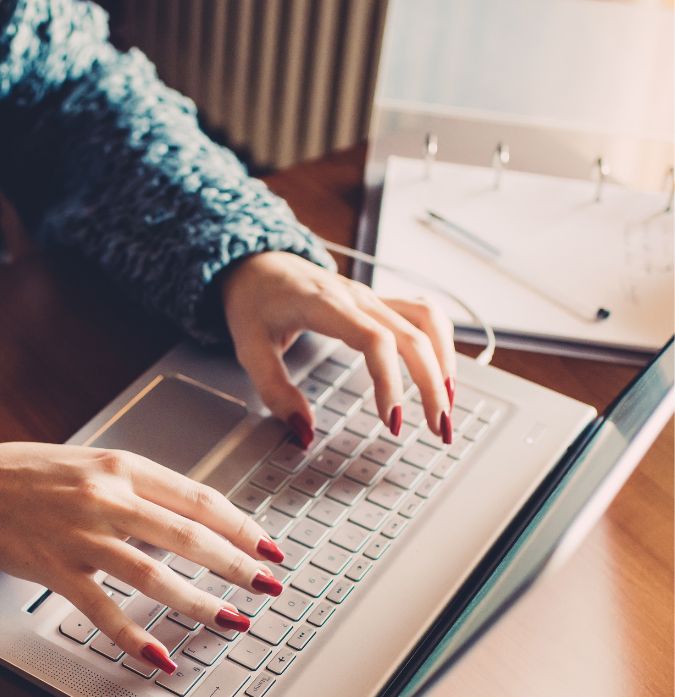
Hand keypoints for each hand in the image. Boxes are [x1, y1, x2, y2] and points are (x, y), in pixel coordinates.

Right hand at [0, 442, 285, 670]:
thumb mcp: (90, 464)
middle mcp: (107, 498)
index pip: (198, 498)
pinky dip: (135, 637)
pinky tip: (159, 657)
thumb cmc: (25, 474)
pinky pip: (104, 610)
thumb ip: (137, 487)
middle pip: (189, 536)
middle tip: (267, 586)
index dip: (240, 525)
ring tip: (231, 621)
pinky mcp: (57, 570)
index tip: (266, 545)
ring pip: (155, 575)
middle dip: (238, 566)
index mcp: (121, 467)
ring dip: (200, 603)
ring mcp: (82, 536)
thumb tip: (188, 517)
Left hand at [221, 251, 457, 445]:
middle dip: (432, 385)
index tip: (392, 421)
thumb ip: (275, 393)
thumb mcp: (249, 350)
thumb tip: (305, 432)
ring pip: (428, 321)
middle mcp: (357, 297)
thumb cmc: (253, 303)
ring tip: (448, 404)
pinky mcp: (378, 301)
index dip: (391, 382)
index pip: (376, 341)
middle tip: (438, 429)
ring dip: (445, 362)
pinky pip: (423, 314)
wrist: (256, 264)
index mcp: (325, 306)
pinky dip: (440, 342)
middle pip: (413, 336)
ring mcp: (372, 296)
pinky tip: (443, 371)